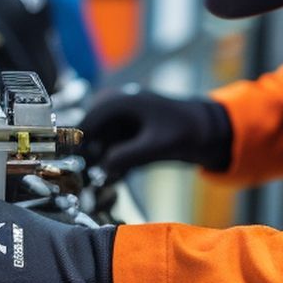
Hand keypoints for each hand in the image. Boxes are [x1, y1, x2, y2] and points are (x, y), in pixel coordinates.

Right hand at [77, 92, 232, 179]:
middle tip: (85, 175)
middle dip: (89, 153)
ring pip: (102, 142)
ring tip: (99, 179)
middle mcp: (120, 109)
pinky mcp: (133, 135)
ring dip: (100, 160)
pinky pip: (114, 148)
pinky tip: (114, 177)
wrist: (212, 131)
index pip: (89, 120)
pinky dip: (113, 162)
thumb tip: (102, 168)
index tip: (71, 162)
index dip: (78, 142)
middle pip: (92, 132)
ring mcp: (126, 122)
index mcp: (122, 102)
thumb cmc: (187, 131)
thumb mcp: (156, 146)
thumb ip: (127, 156)